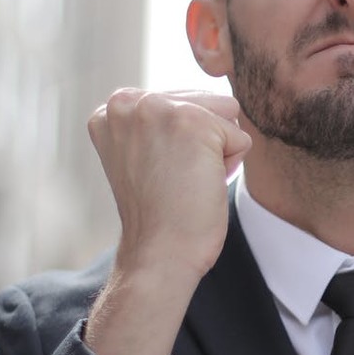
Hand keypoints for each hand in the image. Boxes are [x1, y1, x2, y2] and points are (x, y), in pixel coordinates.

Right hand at [88, 89, 252, 284]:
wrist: (158, 253)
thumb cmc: (159, 214)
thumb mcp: (143, 153)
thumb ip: (158, 122)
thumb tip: (218, 101)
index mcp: (112, 108)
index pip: (178, 102)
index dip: (182, 143)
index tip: (157, 173)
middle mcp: (127, 101)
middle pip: (205, 101)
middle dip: (202, 143)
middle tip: (173, 180)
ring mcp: (158, 108)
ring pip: (225, 113)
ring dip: (218, 150)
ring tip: (186, 180)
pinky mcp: (193, 123)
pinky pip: (241, 137)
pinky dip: (231, 166)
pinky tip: (200, 186)